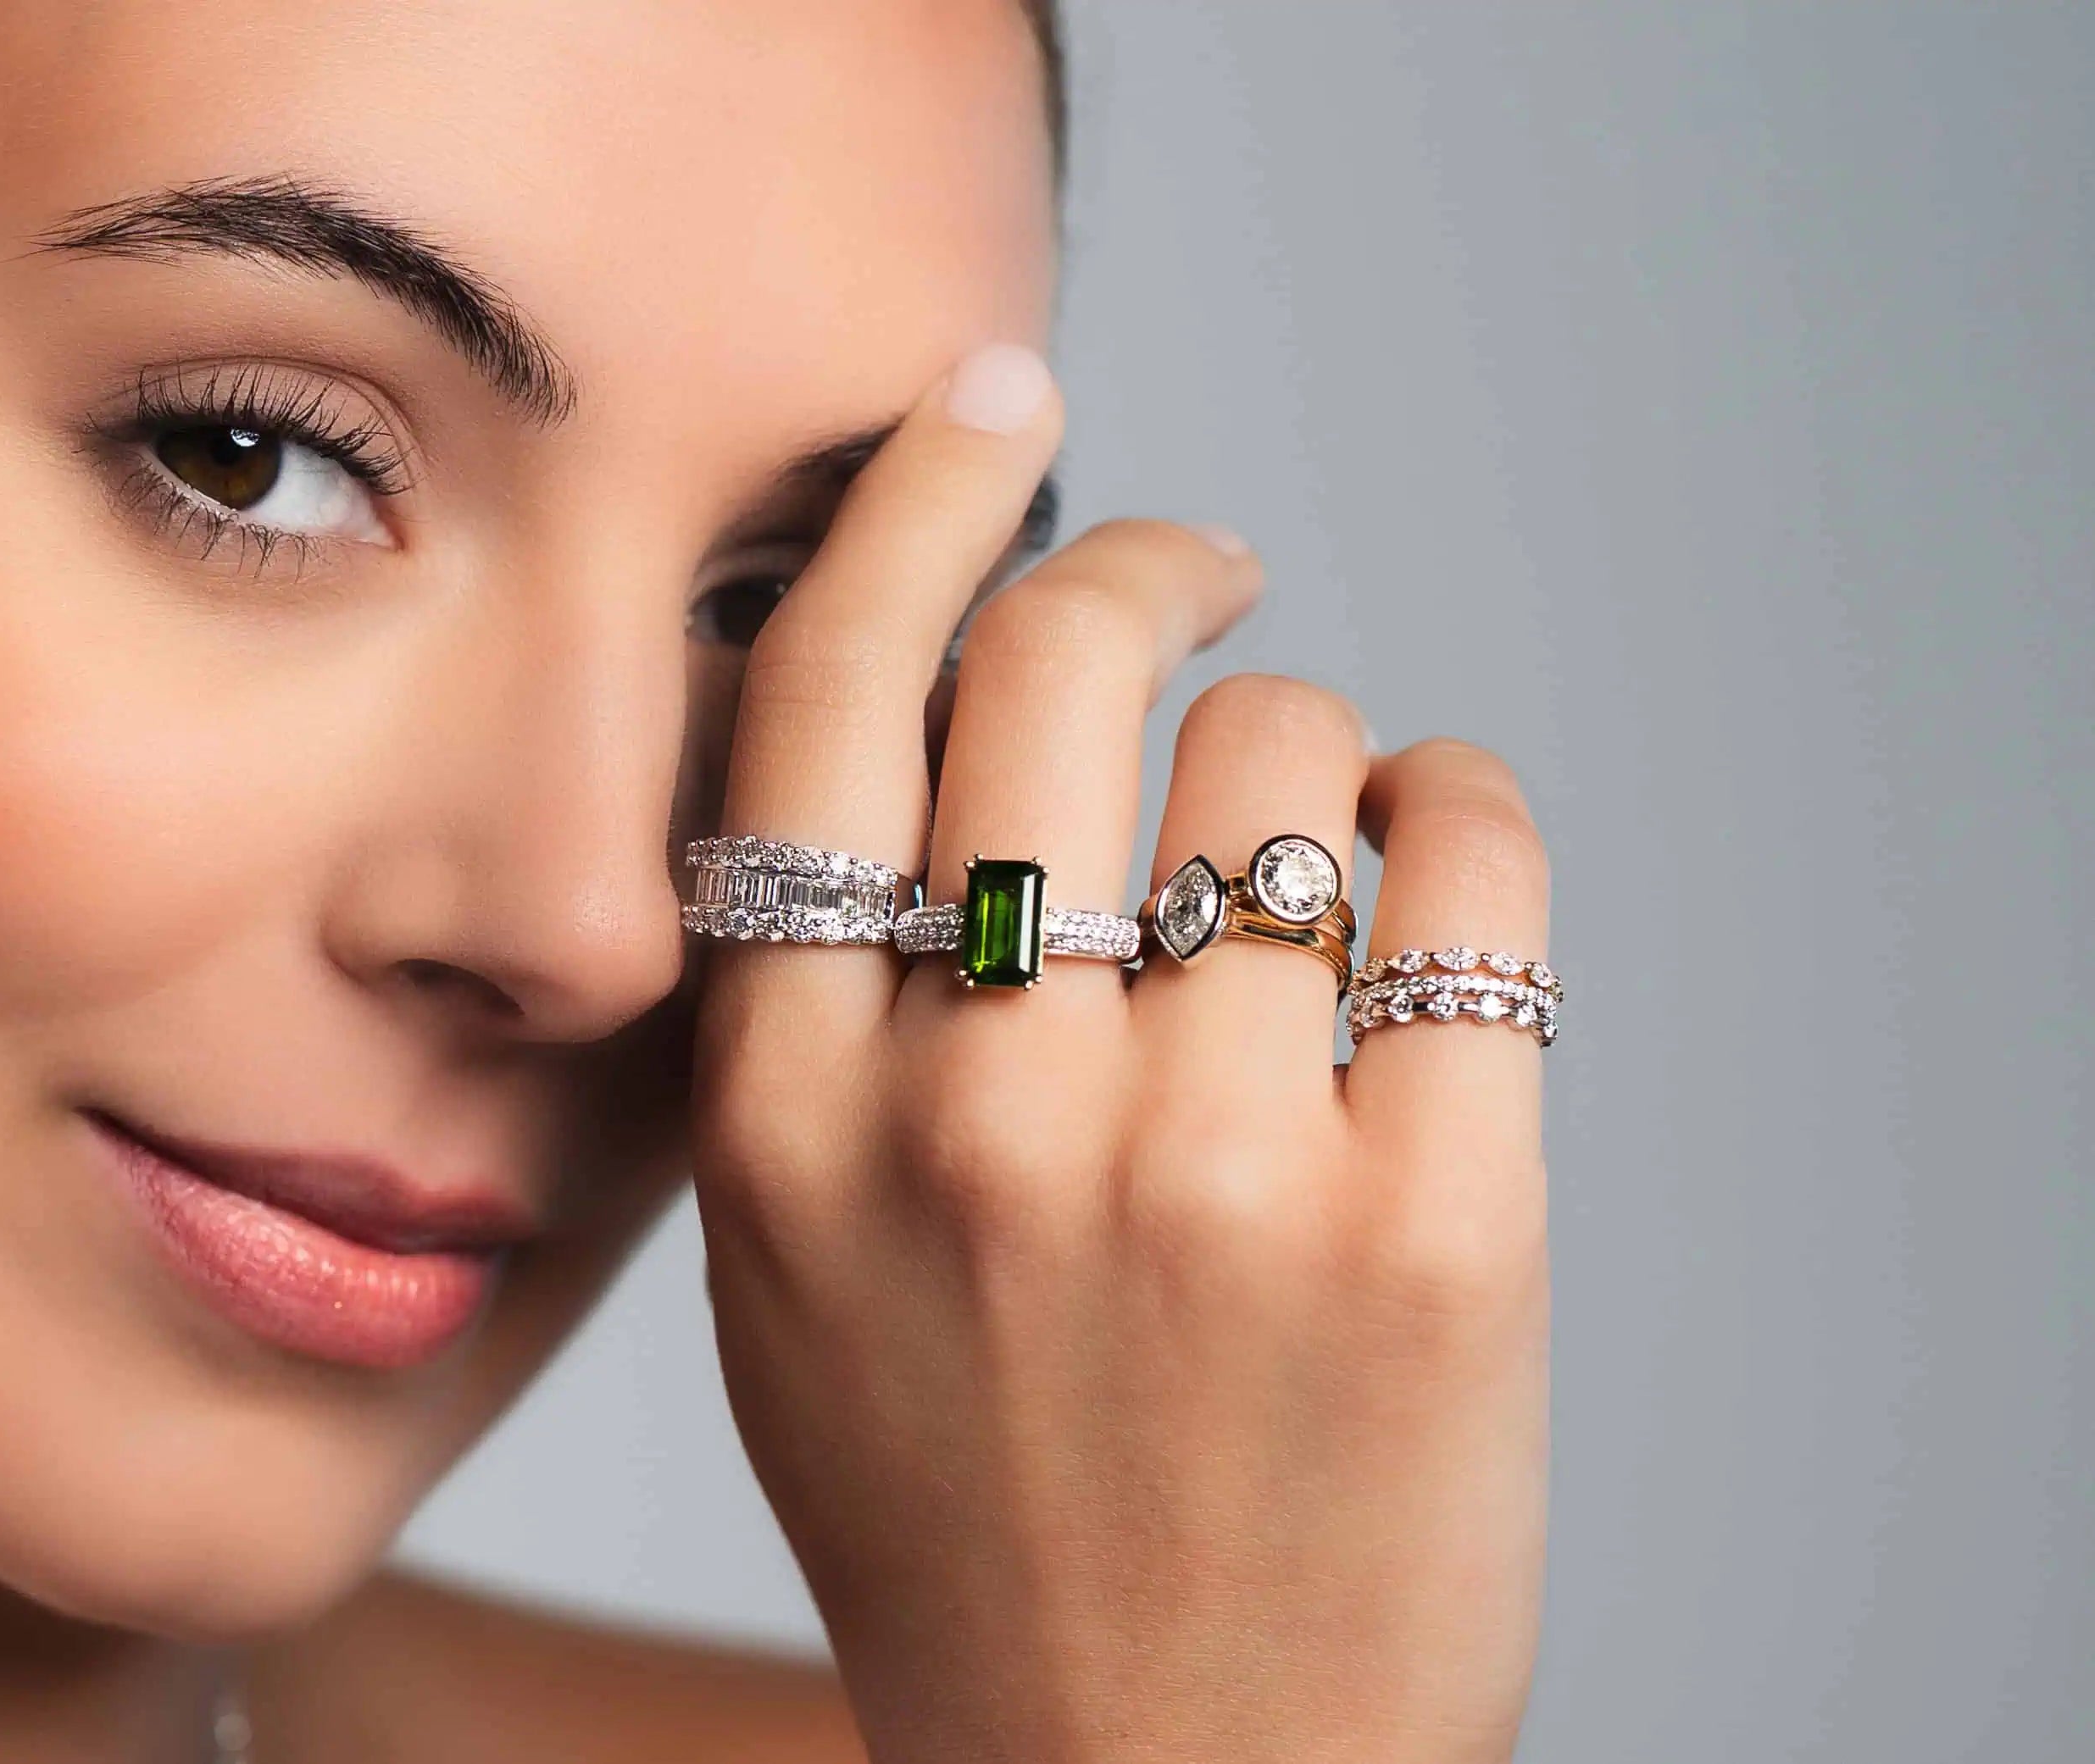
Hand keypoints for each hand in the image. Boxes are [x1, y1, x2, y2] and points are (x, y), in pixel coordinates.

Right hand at [690, 344, 1547, 1763]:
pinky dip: (1462, 819)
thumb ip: (818, 1024)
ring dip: (1307, 763)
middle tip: (1200, 568)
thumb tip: (928, 736)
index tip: (992, 410)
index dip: (915, 507)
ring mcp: (1211, 1174)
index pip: (821, 710)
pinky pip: (1471, 859)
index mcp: (793, 1131)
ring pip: (1287, 748)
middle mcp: (978, 1124)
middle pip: (1063, 666)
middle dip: (1146, 561)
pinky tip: (1430, 888)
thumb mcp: (791, 1276)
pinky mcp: (1433, 1227)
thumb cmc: (976, 1515)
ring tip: (1306, 880)